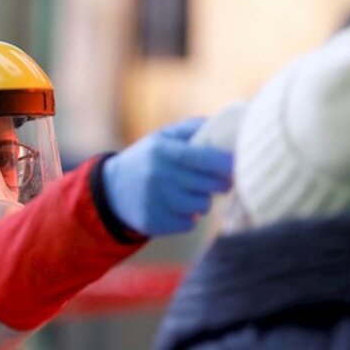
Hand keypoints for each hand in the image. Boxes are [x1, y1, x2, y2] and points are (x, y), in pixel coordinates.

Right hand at [102, 117, 233, 235]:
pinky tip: (178, 208)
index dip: (227, 163)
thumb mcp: (164, 136)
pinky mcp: (155, 222)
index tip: (237, 164)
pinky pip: (190, 224)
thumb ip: (194, 129)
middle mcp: (160, 177)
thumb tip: (230, 126)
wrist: (112, 189)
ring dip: (203, 201)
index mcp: (164, 152)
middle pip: (210, 186)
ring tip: (193, 193)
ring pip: (202, 206)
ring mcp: (156, 202)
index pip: (205, 158)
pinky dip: (189, 217)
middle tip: (220, 181)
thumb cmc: (148, 158)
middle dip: (221, 184)